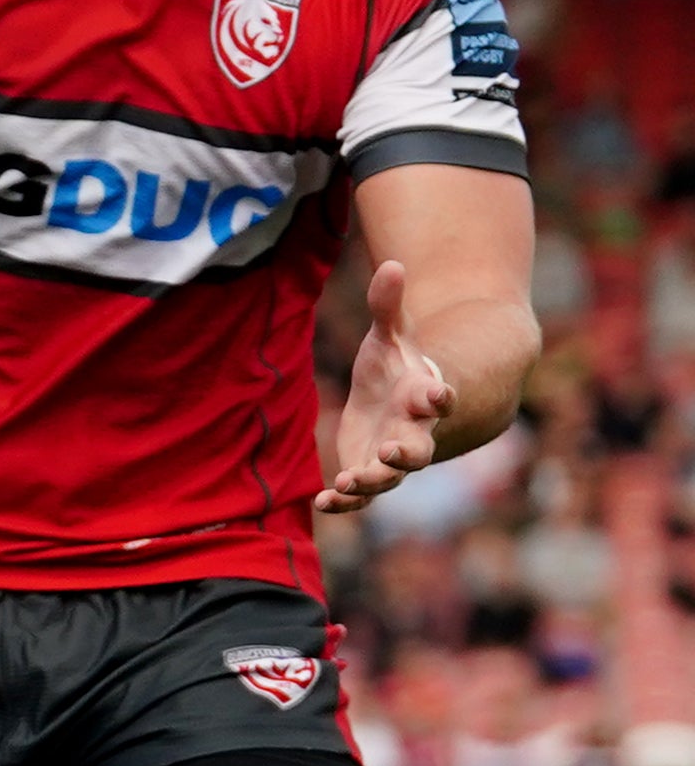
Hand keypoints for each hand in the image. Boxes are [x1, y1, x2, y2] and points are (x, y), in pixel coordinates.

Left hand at [315, 262, 457, 515]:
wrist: (397, 404)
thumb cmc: (395, 368)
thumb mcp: (388, 336)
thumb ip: (388, 306)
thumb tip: (392, 262)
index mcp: (422, 396)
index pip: (439, 397)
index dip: (441, 396)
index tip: (439, 392)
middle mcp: (413, 431)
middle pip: (418, 448)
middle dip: (408, 452)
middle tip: (393, 450)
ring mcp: (391, 456)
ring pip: (388, 477)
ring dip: (370, 482)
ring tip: (347, 482)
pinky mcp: (367, 471)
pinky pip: (359, 496)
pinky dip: (344, 502)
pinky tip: (322, 503)